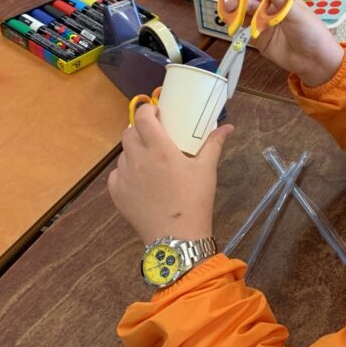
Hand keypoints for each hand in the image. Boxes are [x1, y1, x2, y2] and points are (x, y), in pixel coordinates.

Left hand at [108, 104, 233, 245]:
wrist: (176, 236)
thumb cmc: (194, 199)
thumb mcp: (207, 169)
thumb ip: (214, 144)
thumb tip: (228, 127)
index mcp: (160, 149)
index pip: (143, 118)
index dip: (147, 110)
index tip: (157, 113)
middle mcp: (137, 159)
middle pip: (128, 132)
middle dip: (139, 129)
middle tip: (154, 136)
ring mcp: (124, 177)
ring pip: (122, 154)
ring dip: (133, 151)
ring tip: (149, 160)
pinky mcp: (117, 193)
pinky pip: (117, 174)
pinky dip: (126, 171)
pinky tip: (140, 180)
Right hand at [221, 0, 343, 86]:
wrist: (314, 61)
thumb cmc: (311, 33)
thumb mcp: (298, 14)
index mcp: (282, 0)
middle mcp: (271, 10)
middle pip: (249, 2)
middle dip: (238, 2)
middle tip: (229, 7)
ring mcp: (264, 25)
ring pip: (245, 16)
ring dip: (235, 14)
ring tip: (228, 16)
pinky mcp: (260, 40)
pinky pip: (245, 32)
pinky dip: (237, 29)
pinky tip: (232, 27)